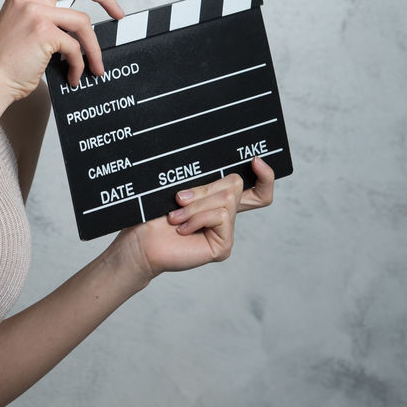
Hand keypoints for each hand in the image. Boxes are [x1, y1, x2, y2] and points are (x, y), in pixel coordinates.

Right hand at [0, 0, 123, 102]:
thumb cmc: (7, 58)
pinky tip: (73, 75)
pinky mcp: (44, 31)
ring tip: (94, 65)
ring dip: (94, 48)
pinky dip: (80, 63)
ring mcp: (35, 10)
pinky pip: (77, 45)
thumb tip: (80, 18)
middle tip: (118, 13)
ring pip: (84, 21)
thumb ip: (46, 11)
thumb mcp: (23, 24)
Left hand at [111, 158, 274, 282]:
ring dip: (196, 206)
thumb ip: (208, 183)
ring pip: (226, 200)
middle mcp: (226, 216)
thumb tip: (234, 177)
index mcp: (218, 200)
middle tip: (179, 198)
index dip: (265, 176)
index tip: (256, 160)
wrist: (141, 240)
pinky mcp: (223, 245)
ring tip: (176, 217)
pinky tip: (183, 229)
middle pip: (236, 185)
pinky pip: (220, 216)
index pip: (256, 190)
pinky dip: (197, 218)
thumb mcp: (185, 189)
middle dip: (205, 188)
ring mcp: (226, 232)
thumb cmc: (155, 214)